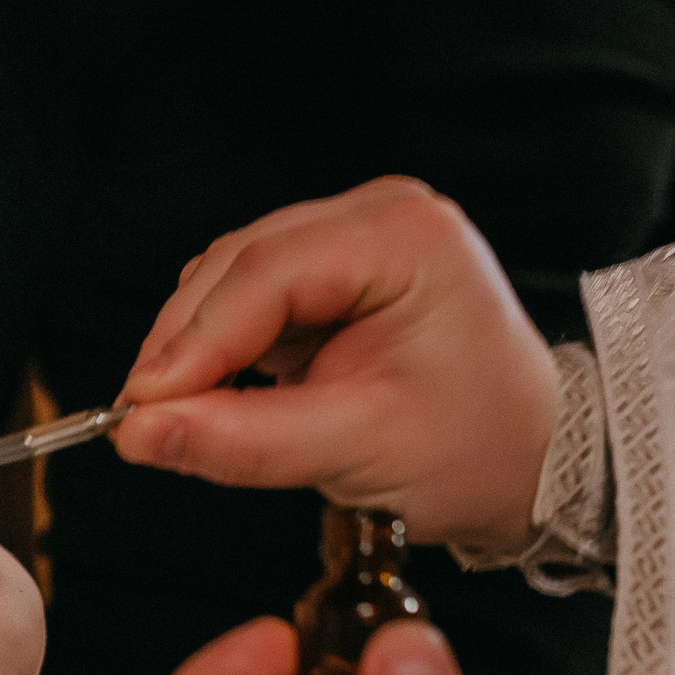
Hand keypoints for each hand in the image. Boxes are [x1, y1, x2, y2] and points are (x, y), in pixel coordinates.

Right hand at [109, 177, 556, 550]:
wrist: (536, 461)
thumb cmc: (476, 452)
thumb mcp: (358, 453)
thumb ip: (243, 439)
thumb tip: (139, 433)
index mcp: (405, 236)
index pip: (266, 275)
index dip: (194, 342)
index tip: (138, 405)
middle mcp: (378, 213)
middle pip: (238, 266)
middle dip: (188, 345)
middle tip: (144, 419)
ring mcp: (353, 233)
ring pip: (231, 277)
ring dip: (200, 346)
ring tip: (190, 414)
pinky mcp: (333, 265)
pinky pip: (247, 294)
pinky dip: (224, 345)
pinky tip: (226, 391)